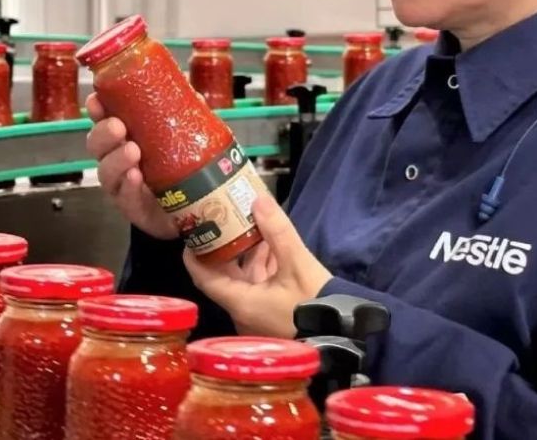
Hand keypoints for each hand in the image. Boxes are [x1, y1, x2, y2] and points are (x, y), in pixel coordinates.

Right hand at [86, 93, 176, 239]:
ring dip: (117, 159)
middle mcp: (116, 158)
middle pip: (96, 144)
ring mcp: (121, 184)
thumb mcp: (182, 140)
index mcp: (125, 136)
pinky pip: (124, 196)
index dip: (97, 109)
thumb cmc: (177, 167)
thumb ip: (184, 118)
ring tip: (133, 150)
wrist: (188, 210)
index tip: (96, 100)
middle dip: (104, 133)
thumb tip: (195, 96)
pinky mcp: (131, 206)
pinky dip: (128, 185)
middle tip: (119, 126)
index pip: (104, 119)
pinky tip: (136, 177)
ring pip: (106, 171)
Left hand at [185, 195, 331, 337]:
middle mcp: (243, 312)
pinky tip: (272, 245)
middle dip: (226, 247)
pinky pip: (260, 287)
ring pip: (245, 280)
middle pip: (225, 275)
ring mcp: (258, 316)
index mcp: (240, 303)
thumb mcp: (297, 264)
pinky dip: (263, 267)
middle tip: (225, 219)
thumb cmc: (316, 305)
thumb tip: (258, 199)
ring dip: (248, 254)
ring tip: (252, 224)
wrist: (344, 337)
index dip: (195, 254)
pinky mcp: (272, 315)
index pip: (203, 278)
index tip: (193, 232)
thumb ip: (277, 231)